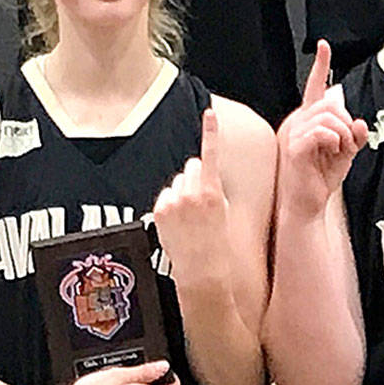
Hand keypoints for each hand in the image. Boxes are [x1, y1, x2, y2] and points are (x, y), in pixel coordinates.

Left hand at [152, 106, 232, 276]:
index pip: (210, 154)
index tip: (209, 112)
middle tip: (201, 203)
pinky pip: (166, 195)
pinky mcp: (160, 209)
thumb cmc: (217, 244)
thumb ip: (211, 189)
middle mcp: (191, 193)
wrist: (202, 272)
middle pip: (192, 166)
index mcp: (212, 192)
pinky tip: (177, 222)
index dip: (210, 131)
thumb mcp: (223, 211)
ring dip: (182, 191)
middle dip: (196, 178)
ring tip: (189, 217)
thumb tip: (199, 172)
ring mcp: (173, 201)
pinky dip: (170, 204)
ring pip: (178, 181)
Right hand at [275, 41, 367, 217]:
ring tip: (340, 150)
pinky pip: (322, 131)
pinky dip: (335, 140)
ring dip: (344, 133)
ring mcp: (292, 133)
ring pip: (328, 115)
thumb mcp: (344, 154)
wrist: (303, 205)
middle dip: (347, 122)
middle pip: (330, 103)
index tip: (324, 47)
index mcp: (305, 121)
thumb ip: (353, 135)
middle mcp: (296, 122)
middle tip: (347, 144)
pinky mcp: (294, 146)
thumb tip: (359, 121)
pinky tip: (332, 151)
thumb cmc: (317, 180)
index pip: (314, 88)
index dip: (320, 66)